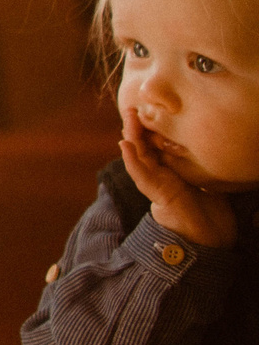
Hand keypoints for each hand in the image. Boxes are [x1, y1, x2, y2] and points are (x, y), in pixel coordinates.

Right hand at [121, 107, 238, 248]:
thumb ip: (205, 165)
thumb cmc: (211, 212)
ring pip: (138, 155)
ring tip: (128, 117)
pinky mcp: (155, 192)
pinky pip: (140, 174)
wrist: (208, 238)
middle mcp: (160, 174)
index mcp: (171, 170)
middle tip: (135, 106)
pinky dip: (131, 159)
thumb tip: (219, 146)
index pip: (159, 143)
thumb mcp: (210, 181)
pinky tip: (125, 145)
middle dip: (139, 126)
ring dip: (131, 136)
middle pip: (145, 145)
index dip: (154, 126)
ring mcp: (155, 182)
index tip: (153, 107)